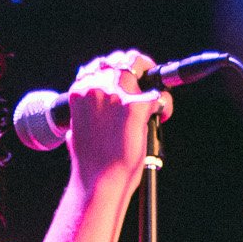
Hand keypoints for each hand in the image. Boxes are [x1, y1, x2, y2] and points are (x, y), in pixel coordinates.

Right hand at [66, 50, 172, 193]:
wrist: (97, 181)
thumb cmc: (90, 164)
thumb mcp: (77, 132)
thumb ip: (86, 114)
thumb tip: (97, 111)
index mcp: (79, 92)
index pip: (99, 66)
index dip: (116, 70)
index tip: (126, 78)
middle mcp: (96, 87)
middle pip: (121, 60)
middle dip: (137, 67)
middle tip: (147, 80)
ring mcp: (116, 95)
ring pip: (140, 67)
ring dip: (152, 79)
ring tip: (156, 97)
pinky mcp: (135, 107)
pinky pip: (159, 95)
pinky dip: (164, 104)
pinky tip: (163, 114)